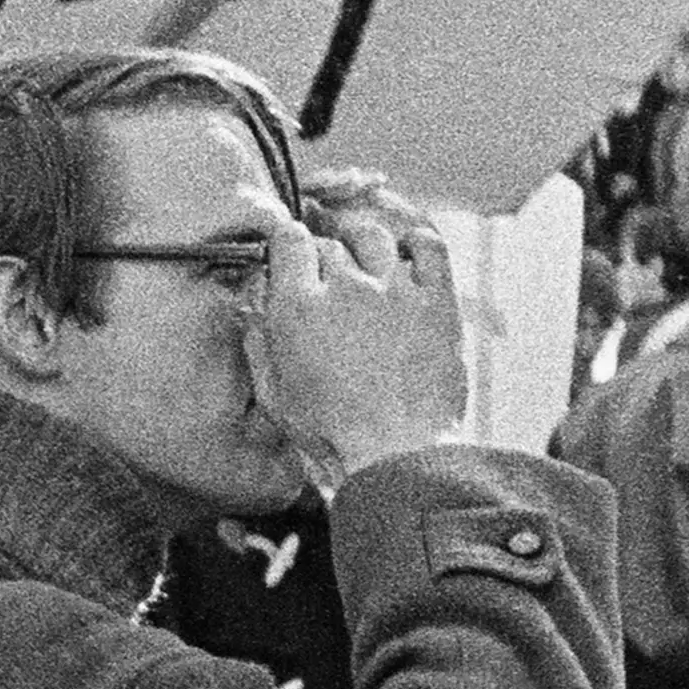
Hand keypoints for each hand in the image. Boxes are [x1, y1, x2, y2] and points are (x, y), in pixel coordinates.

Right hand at [243, 193, 465, 488]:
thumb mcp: (275, 393)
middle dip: (323, 251)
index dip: (287, 241)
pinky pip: (428, 247)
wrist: (399, 452)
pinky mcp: (436, 301)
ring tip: (360, 253)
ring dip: (361, 240)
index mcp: (299, 308)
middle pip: (331, 244)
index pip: (289, 241)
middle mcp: (347, 288)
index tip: (288, 248)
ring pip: (373, 237)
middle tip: (324, 270)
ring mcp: (396, 290)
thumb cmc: (333, 433)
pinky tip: (406, 252)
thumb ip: (259, 341)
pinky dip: (414, 242)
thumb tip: (251, 306)